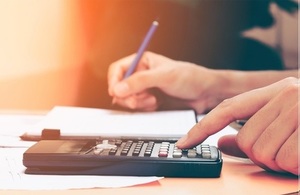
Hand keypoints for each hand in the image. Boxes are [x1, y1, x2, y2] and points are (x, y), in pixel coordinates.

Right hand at [107, 51, 223, 112]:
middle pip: (120, 87)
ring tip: (153, 101)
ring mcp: (145, 89)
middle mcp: (142, 75)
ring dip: (138, 103)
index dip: (114, 81)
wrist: (205, 94)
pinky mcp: (150, 101)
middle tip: (138, 100)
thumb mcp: (164, 76)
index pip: (118, 69)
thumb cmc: (190, 78)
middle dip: (128, 96)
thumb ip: (140, 81)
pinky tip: (156, 104)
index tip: (116, 92)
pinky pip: (137, 107)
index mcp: (143, 61)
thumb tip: (118, 88)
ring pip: (127, 99)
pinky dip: (144, 108)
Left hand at [177, 77, 298, 174]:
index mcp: (276, 91)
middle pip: (244, 139)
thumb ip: (250, 132)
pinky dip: (292, 166)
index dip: (203, 127)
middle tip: (281, 149)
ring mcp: (299, 111)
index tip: (184, 142)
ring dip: (277, 161)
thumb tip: (221, 143)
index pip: (228, 108)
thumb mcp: (283, 123)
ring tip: (294, 150)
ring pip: (260, 152)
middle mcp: (286, 95)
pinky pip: (284, 161)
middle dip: (259, 153)